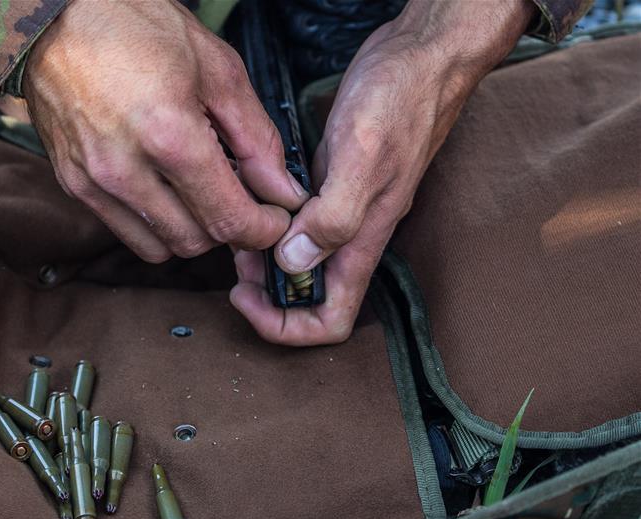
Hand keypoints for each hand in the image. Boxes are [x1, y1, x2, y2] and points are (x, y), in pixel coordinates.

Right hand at [23, 0, 308, 262]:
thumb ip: (256, 139)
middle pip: (196, 241)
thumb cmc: (137, 26)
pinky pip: (127, 232)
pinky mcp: (73, 185)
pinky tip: (165, 188)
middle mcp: (125, 169)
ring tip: (200, 191)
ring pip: (161, 247)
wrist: (54, 13)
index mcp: (168, 135)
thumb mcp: (217, 69)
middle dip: (228, 228)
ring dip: (191, 230)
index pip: (228, 219)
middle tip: (241, 196)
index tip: (274, 218)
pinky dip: (156, 224)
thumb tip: (282, 192)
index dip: (262, 229)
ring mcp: (93, 182)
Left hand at [231, 0, 533, 344]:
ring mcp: (342, 211)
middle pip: (308, 296)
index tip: (248, 297)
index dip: (285, 325)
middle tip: (233, 262)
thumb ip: (332, 217)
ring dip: (264, 258)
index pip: (331, 320)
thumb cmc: (400, 101)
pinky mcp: (330, 185)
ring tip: (236, 231)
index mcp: (362, 242)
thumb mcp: (363, 158)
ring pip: (298, 260)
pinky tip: (251, 200)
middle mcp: (352, 236)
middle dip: (266, 291)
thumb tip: (292, 262)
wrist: (421, 58)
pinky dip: (271, 223)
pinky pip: (297, 223)